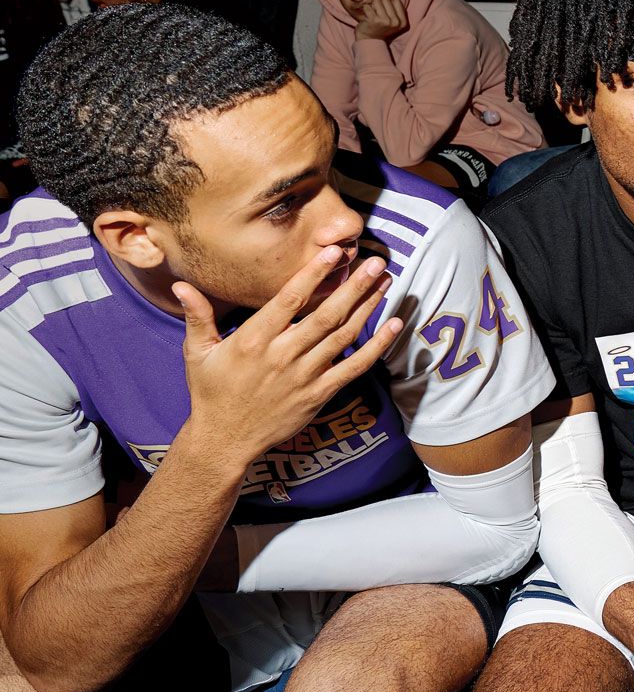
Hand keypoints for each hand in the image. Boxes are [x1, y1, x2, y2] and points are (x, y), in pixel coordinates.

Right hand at [174, 247, 400, 479]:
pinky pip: (354, 367)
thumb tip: (183, 285)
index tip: (333, 252)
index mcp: (253, 340)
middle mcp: (282, 355)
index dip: (313, 274)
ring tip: (386, 282)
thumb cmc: (211, 392)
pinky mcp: (320, 394)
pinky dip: (377, 346)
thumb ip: (198, 317)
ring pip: (343, 335)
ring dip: (368, 307)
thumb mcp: (198, 353)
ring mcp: (305, 375)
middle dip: (354, 285)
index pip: (289, 300)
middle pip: (325, 314)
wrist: (225, 439)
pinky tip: (394, 325)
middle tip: (377, 262)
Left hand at [354, 0, 408, 41]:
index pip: (397, 1)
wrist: (370, 40)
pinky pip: (367, 6)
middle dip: (380, 4)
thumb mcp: (394, 22)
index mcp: (403, 22)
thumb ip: (397, 11)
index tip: (386, 12)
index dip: (389, 4)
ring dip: (372, 6)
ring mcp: (385, 21)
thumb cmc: (381, 28)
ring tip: (373, 14)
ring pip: (376, 1)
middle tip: (378, 14)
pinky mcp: (373, 20)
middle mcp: (395, 22)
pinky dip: (365, 10)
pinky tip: (367, 17)